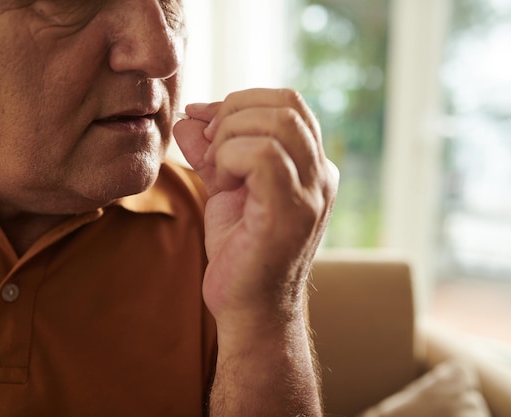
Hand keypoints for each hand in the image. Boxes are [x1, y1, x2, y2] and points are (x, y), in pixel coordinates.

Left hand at [173, 88, 338, 333]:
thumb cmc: (239, 252)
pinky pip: (263, 155)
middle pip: (286, 104)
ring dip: (231, 137)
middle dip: (234, 113)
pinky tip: (223, 183)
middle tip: (209, 147)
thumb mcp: (224, 189)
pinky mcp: (291, 211)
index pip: (287, 103)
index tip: (203, 123)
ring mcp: (312, 193)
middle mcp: (321, 175)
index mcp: (311, 166)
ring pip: (277, 123)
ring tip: (219, 171)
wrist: (247, 308)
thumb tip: (189, 117)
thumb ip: (211, 151)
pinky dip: (230, 157)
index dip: (240, 102)